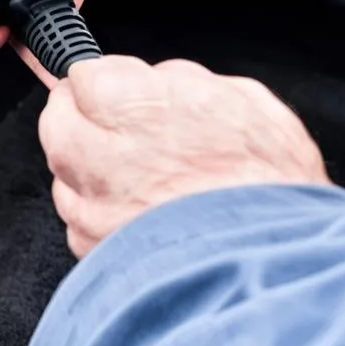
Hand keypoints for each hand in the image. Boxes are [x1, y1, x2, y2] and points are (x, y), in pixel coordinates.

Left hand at [39, 56, 330, 256]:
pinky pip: (81, 220)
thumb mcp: (245, 102)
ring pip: (64, 172)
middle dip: (76, 113)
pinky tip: (134, 210)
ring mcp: (95, 208)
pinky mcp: (98, 251)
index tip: (114, 83)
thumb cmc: (274, 189)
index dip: (102, 77)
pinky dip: (98, 211)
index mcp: (131, 105)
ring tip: (129, 170)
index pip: (82, 74)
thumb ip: (184, 82)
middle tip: (106, 117)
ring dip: (85, 165)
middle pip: (57, 120)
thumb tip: (158, 81)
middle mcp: (100, 155)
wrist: (287, 271)